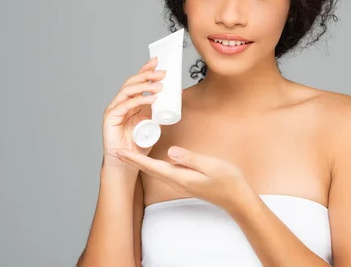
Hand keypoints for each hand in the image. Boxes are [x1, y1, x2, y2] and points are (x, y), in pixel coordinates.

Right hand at [102, 57, 165, 170]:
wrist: (126, 164)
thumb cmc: (138, 146)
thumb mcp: (154, 125)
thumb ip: (159, 112)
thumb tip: (175, 99)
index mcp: (130, 101)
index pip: (137, 81)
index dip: (146, 70)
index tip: (157, 61)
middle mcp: (120, 102)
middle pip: (132, 82)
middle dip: (147, 75)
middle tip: (163, 73)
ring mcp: (114, 109)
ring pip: (128, 90)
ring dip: (145, 86)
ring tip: (160, 85)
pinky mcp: (110, 117)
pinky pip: (126, 104)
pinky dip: (140, 100)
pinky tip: (152, 99)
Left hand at [108, 146, 248, 210]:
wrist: (237, 199)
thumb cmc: (227, 181)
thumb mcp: (211, 166)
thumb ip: (191, 158)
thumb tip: (171, 151)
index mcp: (180, 177)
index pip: (151, 166)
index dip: (134, 158)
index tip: (119, 151)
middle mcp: (176, 181)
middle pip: (147, 169)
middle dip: (130, 160)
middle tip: (114, 151)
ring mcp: (179, 182)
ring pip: (154, 170)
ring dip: (138, 162)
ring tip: (126, 152)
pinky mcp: (183, 180)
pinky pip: (162, 171)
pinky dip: (150, 163)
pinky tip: (148, 158)